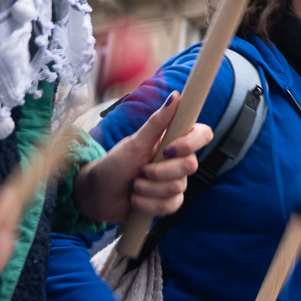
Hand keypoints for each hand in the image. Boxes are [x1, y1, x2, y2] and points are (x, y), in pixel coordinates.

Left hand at [71, 93, 213, 224]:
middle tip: (140, 171)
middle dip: (160, 172)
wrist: (97, 194)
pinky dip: (148, 204)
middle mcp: (177, 161)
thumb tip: (176, 95)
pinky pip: (170, 205)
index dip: (191, 143)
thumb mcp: (135, 142)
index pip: (203, 135)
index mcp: (173, 141)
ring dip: (148, 189)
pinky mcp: (167, 202)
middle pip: (190, 165)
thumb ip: (157, 122)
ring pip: (177, 188)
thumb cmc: (113, 163)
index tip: (168, 149)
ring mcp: (173, 182)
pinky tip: (135, 200)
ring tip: (133, 186)